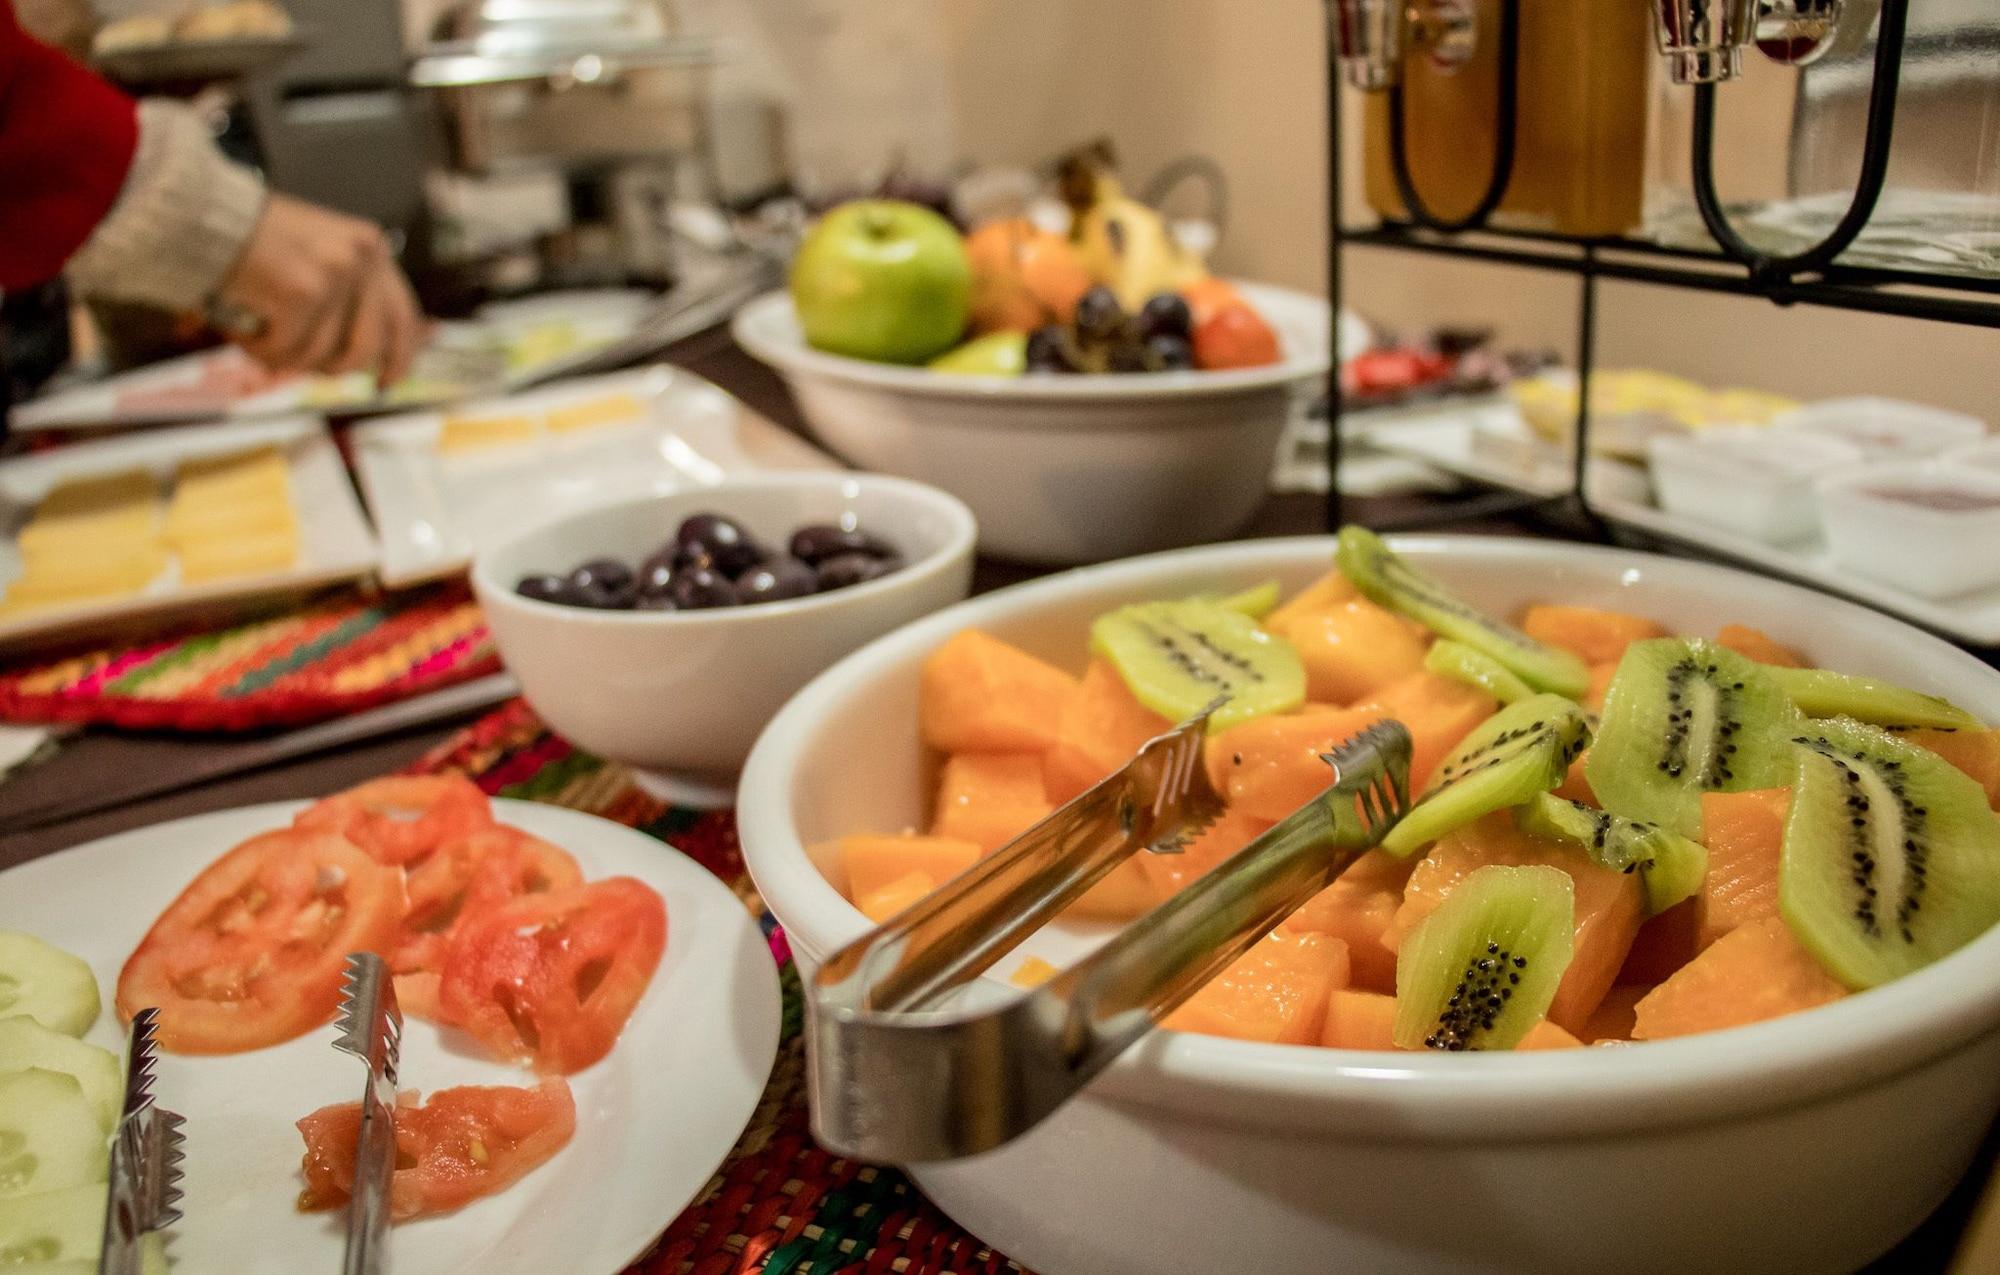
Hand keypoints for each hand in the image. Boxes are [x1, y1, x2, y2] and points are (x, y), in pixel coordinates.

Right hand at [216, 194, 424, 385]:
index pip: (402, 316)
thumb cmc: (251, 239)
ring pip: (320, 355)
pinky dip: (260, 351)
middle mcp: (360, 260)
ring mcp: (333, 276)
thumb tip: (367, 356)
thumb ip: (347, 294)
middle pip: (365, 349)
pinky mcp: (301, 293)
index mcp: (370, 249)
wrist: (200, 213)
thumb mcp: (318, 254)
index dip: (398, 358)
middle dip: (333, 369)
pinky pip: (287, 351)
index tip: (386, 383)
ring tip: (258, 336)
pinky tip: (241, 332)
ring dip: (286, 358)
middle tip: (306, 369)